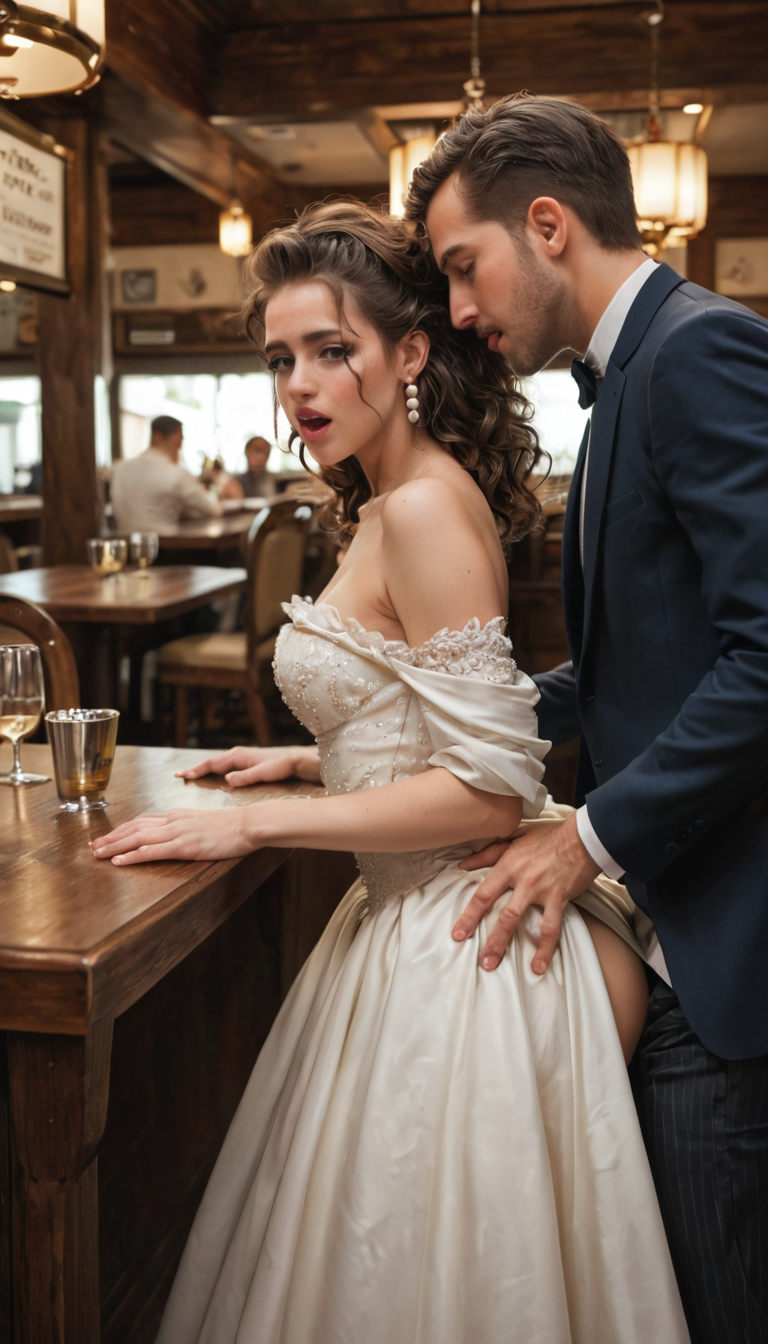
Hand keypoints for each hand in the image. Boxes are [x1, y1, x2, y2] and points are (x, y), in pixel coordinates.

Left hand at [91, 806, 257, 864]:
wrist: (248, 824)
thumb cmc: (230, 826)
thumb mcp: (202, 822)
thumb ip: (185, 826)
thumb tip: (173, 833)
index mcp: (176, 815)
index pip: (142, 821)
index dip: (122, 830)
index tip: (107, 837)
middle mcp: (172, 820)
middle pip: (134, 828)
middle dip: (111, 838)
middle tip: (93, 848)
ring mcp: (178, 832)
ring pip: (138, 838)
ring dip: (115, 847)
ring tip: (98, 854)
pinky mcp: (185, 846)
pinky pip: (153, 851)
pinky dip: (133, 855)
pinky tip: (120, 861)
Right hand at [175, 745, 320, 787]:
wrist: (295, 760)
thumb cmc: (281, 766)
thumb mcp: (263, 773)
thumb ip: (245, 777)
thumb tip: (227, 780)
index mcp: (238, 756)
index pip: (212, 763)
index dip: (197, 770)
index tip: (183, 775)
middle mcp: (237, 754)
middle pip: (210, 762)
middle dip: (194, 768)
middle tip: (178, 775)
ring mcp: (240, 757)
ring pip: (216, 763)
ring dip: (202, 768)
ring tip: (188, 774)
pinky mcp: (244, 762)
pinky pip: (223, 765)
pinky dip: (212, 769)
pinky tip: (209, 774)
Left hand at [453, 814, 600, 975]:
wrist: (583, 837)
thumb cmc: (549, 836)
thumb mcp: (514, 838)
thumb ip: (488, 853)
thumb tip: (463, 864)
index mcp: (508, 865)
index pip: (483, 895)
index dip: (469, 916)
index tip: (458, 934)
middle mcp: (523, 880)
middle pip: (502, 915)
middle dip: (489, 940)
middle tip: (480, 961)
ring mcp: (541, 891)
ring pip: (521, 923)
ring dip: (507, 946)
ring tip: (497, 966)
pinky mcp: (559, 898)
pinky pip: (551, 928)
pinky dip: (545, 949)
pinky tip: (538, 965)